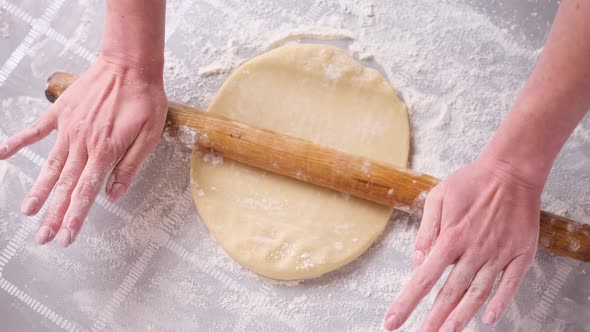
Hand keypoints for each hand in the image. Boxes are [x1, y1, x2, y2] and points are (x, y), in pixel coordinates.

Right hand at [0, 55, 166, 246]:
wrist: (130, 63)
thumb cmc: (144, 98)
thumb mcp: (150, 135)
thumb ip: (130, 166)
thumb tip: (113, 194)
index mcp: (106, 151)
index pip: (87, 192)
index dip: (75, 218)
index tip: (65, 238)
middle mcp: (83, 143)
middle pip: (66, 186)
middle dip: (54, 215)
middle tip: (42, 238)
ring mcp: (68, 127)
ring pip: (50, 166)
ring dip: (39, 191)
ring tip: (27, 211)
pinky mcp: (60, 112)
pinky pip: (35, 130)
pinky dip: (17, 142)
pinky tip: (1, 155)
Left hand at [384, 158, 540, 330]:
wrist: (511, 170)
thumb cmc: (471, 181)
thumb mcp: (437, 198)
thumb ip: (426, 231)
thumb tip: (418, 262)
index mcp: (450, 238)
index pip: (424, 278)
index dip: (407, 302)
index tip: (393, 321)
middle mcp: (473, 252)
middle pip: (450, 293)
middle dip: (433, 319)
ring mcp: (498, 255)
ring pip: (478, 294)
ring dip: (461, 317)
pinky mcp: (520, 255)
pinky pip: (510, 285)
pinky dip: (500, 303)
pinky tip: (489, 319)